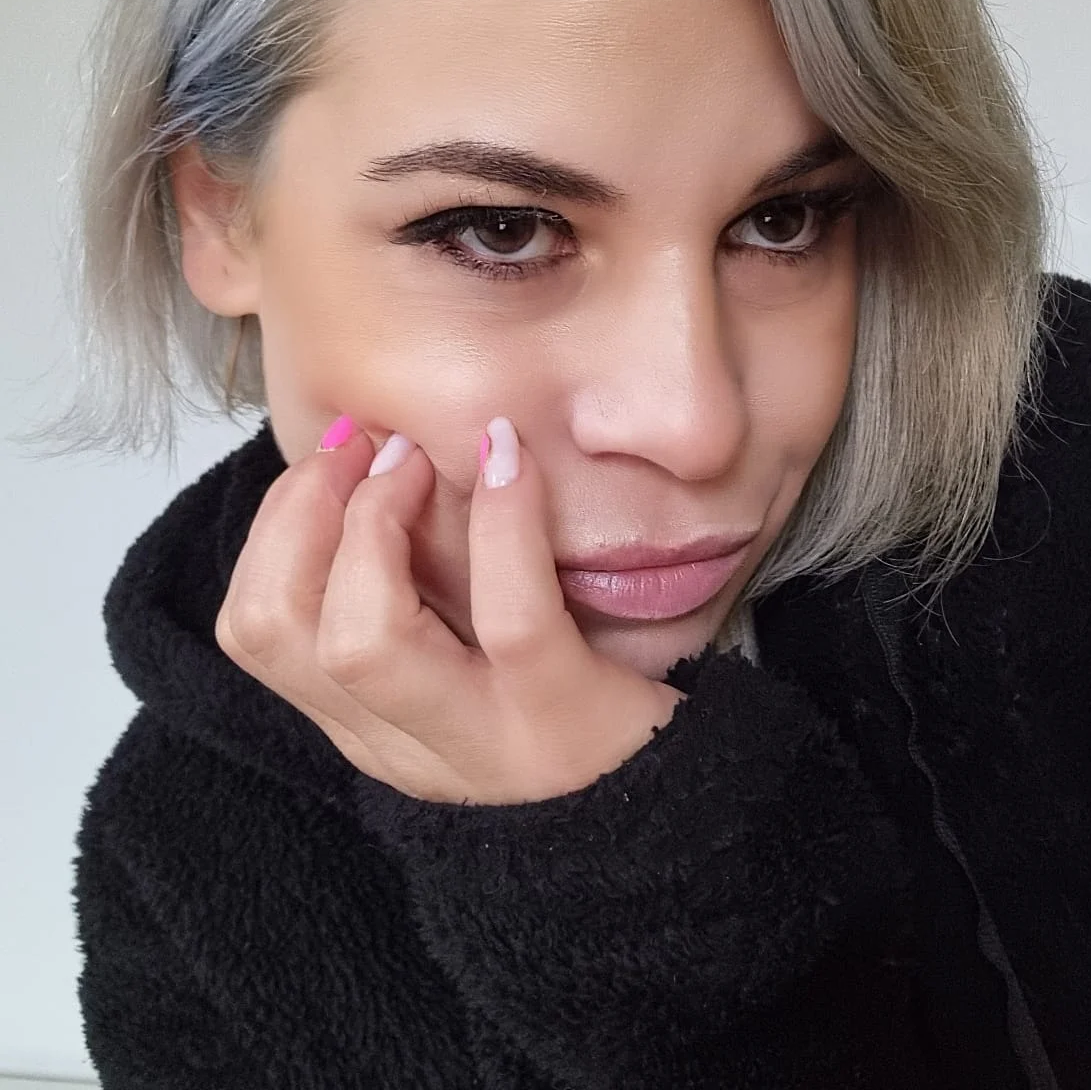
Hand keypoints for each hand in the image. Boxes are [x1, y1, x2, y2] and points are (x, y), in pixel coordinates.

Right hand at [216, 416, 687, 804]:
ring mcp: (476, 743)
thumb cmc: (559, 698)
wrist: (671, 809)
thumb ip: (409, 589)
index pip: (255, 630)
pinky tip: (508, 457)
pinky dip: (500, 522)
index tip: (330, 457)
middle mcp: (397, 744)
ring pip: (364, 640)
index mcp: (362, 720)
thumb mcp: (462, 657)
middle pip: (281, 632)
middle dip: (304, 515)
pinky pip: (509, 616)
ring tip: (418, 458)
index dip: (274, 526)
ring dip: (374, 524)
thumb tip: (368, 459)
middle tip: (366, 445)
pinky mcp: (559, 721)